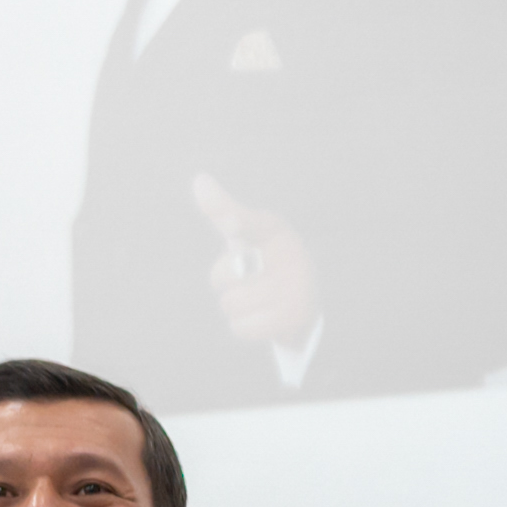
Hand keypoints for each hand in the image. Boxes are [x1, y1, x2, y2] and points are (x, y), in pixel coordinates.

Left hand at [190, 172, 318, 349]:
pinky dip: (245, 326)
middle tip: (248, 278)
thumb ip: (223, 210)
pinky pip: (241, 327)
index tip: (225, 217)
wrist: (308, 301)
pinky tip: (263, 318)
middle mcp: (289, 255)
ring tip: (257, 299)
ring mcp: (293, 288)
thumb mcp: (248, 234)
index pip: (251, 224)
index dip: (235, 219)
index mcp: (274, 230)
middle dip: (224, 281)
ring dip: (235, 307)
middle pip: (223, 274)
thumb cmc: (267, 261)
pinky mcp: (293, 318)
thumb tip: (199, 179)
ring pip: (230, 304)